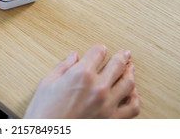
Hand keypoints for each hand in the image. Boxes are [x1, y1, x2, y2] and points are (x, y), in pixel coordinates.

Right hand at [24, 44, 139, 117]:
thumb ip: (63, 67)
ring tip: (130, 69)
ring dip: (130, 73)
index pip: (97, 53)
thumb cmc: (44, 112)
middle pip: (117, 64)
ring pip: (128, 83)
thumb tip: (72, 56)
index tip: (100, 49)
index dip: (99, 48)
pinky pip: (132, 107)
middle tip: (125, 53)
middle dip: (122, 56)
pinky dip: (134, 98)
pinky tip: (132, 93)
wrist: (48, 136)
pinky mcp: (112, 120)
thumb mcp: (47, 84)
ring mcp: (107, 104)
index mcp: (81, 74)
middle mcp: (97, 87)